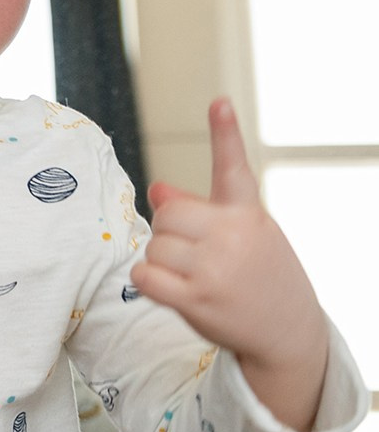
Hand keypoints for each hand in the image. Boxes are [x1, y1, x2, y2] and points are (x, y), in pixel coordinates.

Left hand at [130, 99, 328, 429]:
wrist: (287, 329)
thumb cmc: (260, 273)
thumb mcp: (244, 235)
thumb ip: (201, 210)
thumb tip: (156, 187)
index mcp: (247, 213)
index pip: (233, 167)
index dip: (224, 133)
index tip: (218, 102)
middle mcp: (233, 236)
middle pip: (167, 213)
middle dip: (168, 230)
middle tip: (189, 250)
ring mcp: (215, 268)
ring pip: (153, 245)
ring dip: (159, 258)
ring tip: (188, 272)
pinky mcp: (196, 299)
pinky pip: (144, 275)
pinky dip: (147, 279)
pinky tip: (168, 287)